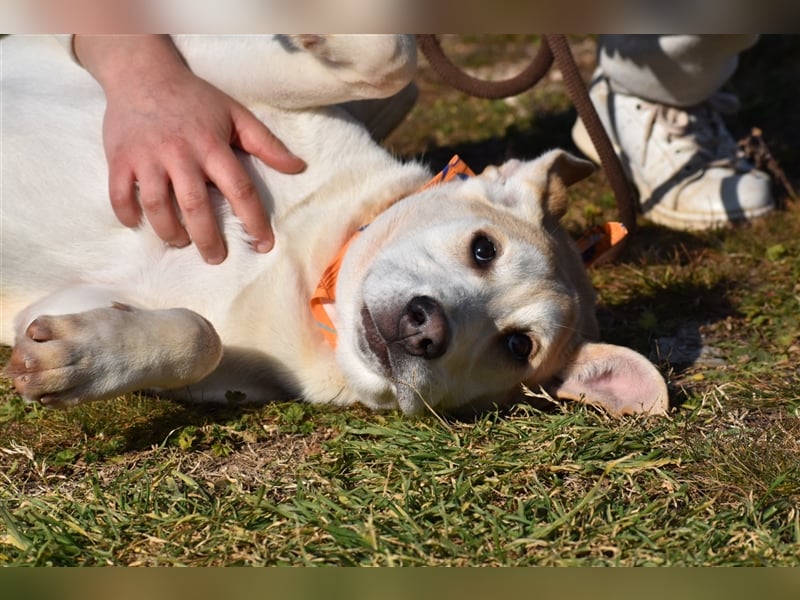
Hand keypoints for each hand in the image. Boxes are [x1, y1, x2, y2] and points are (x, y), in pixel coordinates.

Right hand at [74, 35, 305, 263]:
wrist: (142, 72)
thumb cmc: (195, 98)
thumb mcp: (235, 114)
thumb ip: (266, 143)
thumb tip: (298, 167)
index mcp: (212, 145)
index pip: (239, 189)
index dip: (254, 220)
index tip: (263, 244)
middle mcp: (180, 153)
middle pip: (195, 205)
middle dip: (208, 239)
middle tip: (216, 258)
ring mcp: (147, 156)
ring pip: (156, 204)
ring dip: (169, 231)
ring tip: (181, 241)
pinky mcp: (119, 158)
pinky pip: (119, 194)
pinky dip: (127, 214)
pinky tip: (139, 224)